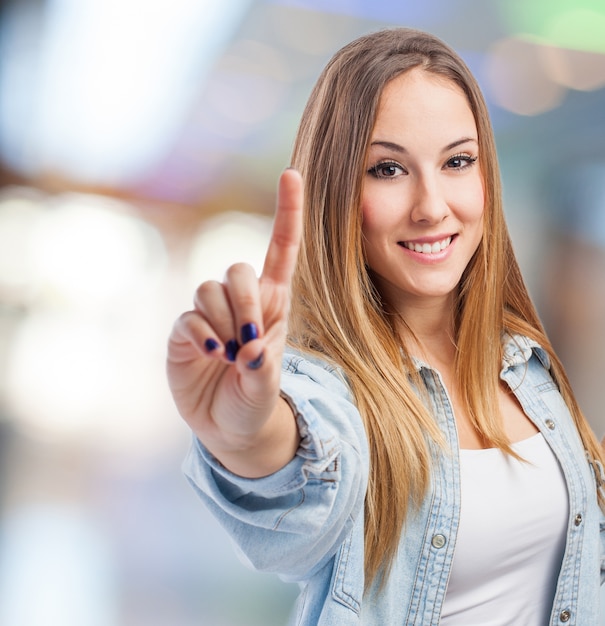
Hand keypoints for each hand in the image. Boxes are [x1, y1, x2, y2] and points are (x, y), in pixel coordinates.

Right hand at [167, 169, 302, 473]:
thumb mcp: (269, 386)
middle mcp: (242, 303)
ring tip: (229, 356)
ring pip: (210, 290)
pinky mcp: (186, 331)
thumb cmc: (257, 400)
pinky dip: (202, 334)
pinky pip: (190, 316)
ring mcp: (211, 315)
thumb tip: (247, 348)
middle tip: (247, 339)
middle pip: (238, 270)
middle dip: (243, 301)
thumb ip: (263, 367)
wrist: (230, 426)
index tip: (291, 174)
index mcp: (273, 304)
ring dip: (222, 323)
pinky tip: (212, 355)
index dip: (288, 213)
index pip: (282, 251)